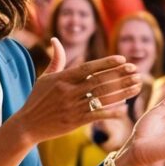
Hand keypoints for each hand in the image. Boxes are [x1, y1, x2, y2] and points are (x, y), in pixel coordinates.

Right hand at [16, 40, 141, 144]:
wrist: (27, 125)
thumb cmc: (37, 99)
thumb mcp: (45, 78)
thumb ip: (56, 60)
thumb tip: (56, 40)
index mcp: (62, 78)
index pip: (88, 67)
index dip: (106, 63)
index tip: (123, 59)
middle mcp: (68, 91)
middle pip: (99, 82)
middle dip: (120, 76)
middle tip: (137, 72)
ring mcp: (72, 107)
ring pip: (102, 98)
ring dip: (122, 92)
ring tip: (137, 86)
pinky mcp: (74, 122)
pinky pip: (97, 116)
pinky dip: (111, 112)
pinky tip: (125, 109)